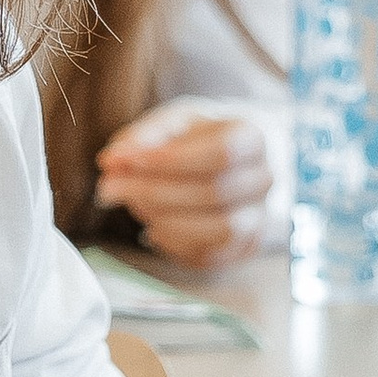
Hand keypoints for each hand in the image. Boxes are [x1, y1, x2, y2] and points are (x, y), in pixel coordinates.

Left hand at [97, 102, 276, 266]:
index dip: (171, 161)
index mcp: (259, 136)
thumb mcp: (178, 120)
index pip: (221, 153)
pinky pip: (214, 256)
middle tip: (108, 188)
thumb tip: (112, 160)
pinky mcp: (248, 244)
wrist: (240, 157)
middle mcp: (269, 179)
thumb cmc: (205, 134)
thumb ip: (146, 136)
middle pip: (215, 194)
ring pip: (220, 231)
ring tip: (134, 206)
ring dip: (167, 221)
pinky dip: (178, 246)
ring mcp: (264, 216)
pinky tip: (154, 229)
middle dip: (154, 192)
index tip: (127, 160)